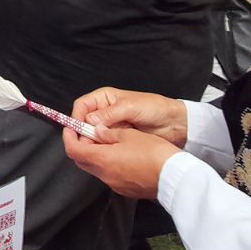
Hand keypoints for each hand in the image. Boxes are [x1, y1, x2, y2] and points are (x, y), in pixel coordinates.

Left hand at [62, 125, 180, 199]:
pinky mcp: (126, 190)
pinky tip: (122, 154)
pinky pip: (110, 176)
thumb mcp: (129, 135)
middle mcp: (105, 175)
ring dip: (96, 155)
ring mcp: (115, 184)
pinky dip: (109, 164)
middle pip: (82, 160)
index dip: (68, 137)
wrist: (174, 177)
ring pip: (97, 168)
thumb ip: (108, 133)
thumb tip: (97, 131)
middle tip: (88, 132)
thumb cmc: (154, 154)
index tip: (71, 127)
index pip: (73, 150)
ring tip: (108, 141)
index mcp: (102, 160)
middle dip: (81, 145)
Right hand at [71, 87, 188, 146]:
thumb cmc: (154, 108)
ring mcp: (110, 126)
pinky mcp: (117, 137)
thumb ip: (108, 114)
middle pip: (84, 121)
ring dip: (93, 141)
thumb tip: (89, 121)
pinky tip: (106, 151)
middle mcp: (104, 111)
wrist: (174, 123)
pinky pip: (104, 143)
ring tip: (97, 148)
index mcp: (104, 98)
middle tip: (87, 142)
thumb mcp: (129, 107)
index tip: (77, 129)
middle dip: (83, 132)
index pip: (82, 106)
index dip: (76, 117)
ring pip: (92, 134)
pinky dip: (102, 147)